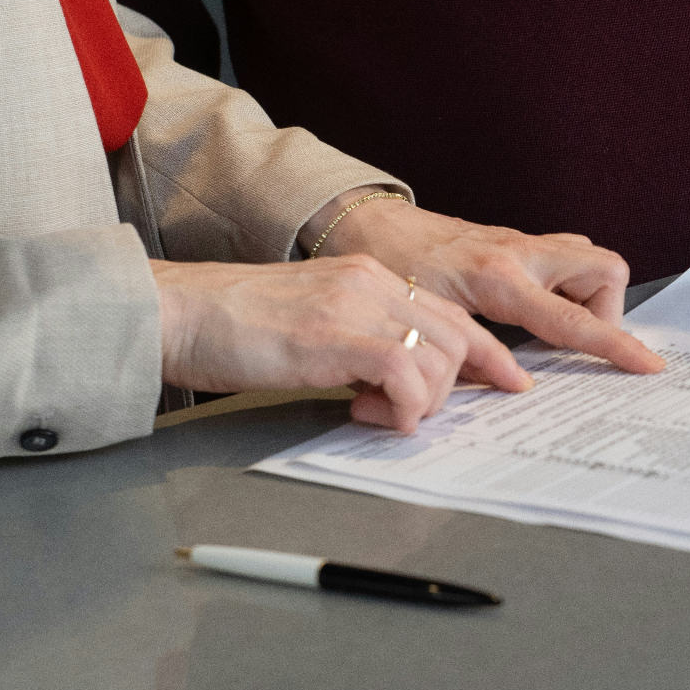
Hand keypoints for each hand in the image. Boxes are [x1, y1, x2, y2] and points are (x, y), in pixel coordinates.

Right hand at [150, 256, 531, 431]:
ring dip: (421, 401)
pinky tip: (367, 413)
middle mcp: (371, 283)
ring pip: (441, 358)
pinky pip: (407, 375)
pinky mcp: (335, 337)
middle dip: (458, 386)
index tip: (511, 381)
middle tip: (419, 413)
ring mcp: (355, 306)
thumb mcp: (314, 324)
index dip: (489, 353)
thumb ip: (360, 342)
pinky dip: (402, 407)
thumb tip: (393, 383)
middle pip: (461, 335)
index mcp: (368, 276)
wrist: (178, 311)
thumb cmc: (233, 326)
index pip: (453, 311)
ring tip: (374, 412)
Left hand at [304, 192, 664, 373]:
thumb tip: (511, 384)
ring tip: (555, 324)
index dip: (616, 345)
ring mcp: (521, 242)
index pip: (574, 320)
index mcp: (500, 278)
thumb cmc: (390, 267)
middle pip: (605, 270)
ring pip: (588, 259)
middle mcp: (520, 253)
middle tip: (577, 338)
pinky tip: (536, 306)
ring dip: (586, 293)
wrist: (368, 222)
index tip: (647, 364)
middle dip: (607, 309)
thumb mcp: (429, 320)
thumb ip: (473, 353)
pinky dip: (564, 282)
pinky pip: (564, 256)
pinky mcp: (515, 241)